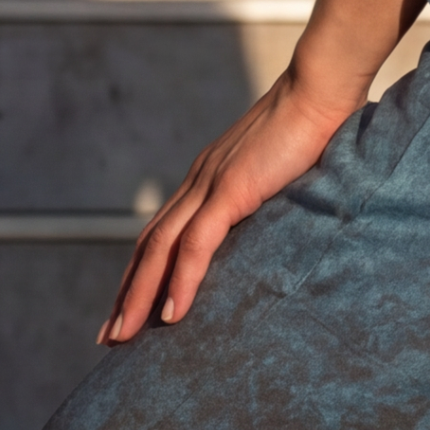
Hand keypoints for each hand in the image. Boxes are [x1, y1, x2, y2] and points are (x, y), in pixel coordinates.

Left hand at [100, 62, 367, 342]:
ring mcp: (211, 185)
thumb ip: (269, 199)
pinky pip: (197, 244)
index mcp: (207, 181)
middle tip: (108, 339)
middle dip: (126, 295)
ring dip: (139, 296)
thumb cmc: (314, 128)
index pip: (160, 234)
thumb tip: (278, 229)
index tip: (127, 310)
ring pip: (160, 249)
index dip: (140, 274)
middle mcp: (198, 184)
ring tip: (125, 337)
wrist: (321, 90)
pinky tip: (173, 314)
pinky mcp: (231, 190)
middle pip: (147, 247)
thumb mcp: (282, 174)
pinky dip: (181, 280)